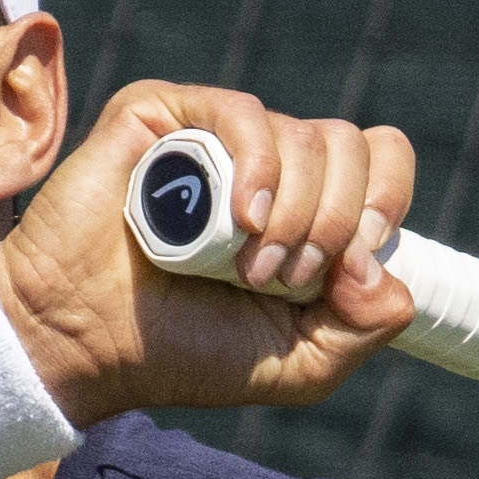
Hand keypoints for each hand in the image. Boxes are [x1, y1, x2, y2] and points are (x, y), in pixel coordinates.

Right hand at [0, 80, 417, 422]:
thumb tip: (392, 278)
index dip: (385, 202)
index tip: (354, 264)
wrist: (86, 344)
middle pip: (353, 146)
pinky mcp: (163, 115)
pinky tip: (237, 219)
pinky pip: (242, 112)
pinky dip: (256, 166)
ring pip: (305, 136)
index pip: (384, 158)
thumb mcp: (297, 365)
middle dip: (336, 223)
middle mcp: (270, 164)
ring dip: (293, 214)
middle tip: (283, 280)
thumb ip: (362, 330)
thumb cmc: (185, 353)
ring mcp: (218, 137)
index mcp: (309, 206)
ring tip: (248, 270)